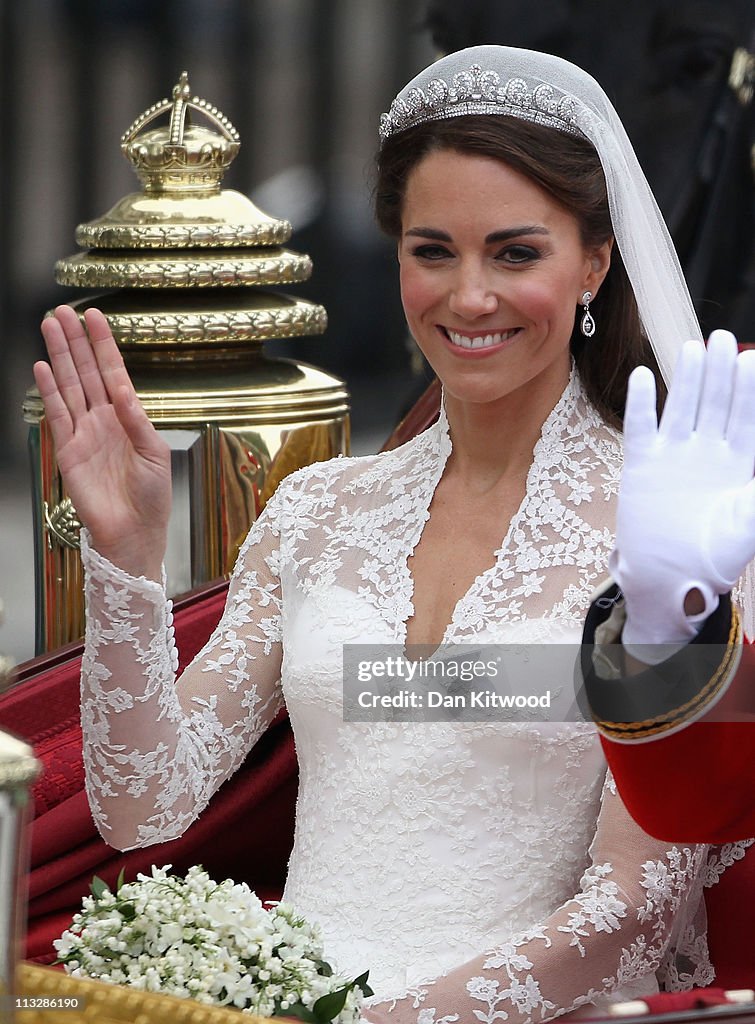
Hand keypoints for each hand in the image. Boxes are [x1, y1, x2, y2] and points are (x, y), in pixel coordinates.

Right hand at [34, 306, 170, 578]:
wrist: (133, 532)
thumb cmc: (152, 498)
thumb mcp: (155, 454)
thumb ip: (138, 421)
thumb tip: (125, 391)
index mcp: (130, 418)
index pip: (114, 372)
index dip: (104, 344)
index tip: (95, 317)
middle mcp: (105, 420)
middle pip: (86, 372)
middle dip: (75, 341)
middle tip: (63, 311)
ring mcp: (84, 432)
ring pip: (70, 385)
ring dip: (60, 356)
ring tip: (50, 326)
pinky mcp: (68, 449)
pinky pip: (56, 414)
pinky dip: (49, 390)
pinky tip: (43, 367)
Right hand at [612, 330, 754, 650]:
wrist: (669, 581)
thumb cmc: (715, 558)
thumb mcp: (749, 524)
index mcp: (737, 465)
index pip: (746, 417)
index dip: (750, 389)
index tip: (753, 360)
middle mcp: (705, 454)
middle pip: (715, 404)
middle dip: (721, 372)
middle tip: (724, 339)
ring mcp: (672, 457)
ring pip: (681, 408)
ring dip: (686, 379)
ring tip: (693, 348)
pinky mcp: (642, 466)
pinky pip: (640, 428)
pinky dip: (642, 403)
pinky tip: (643, 376)